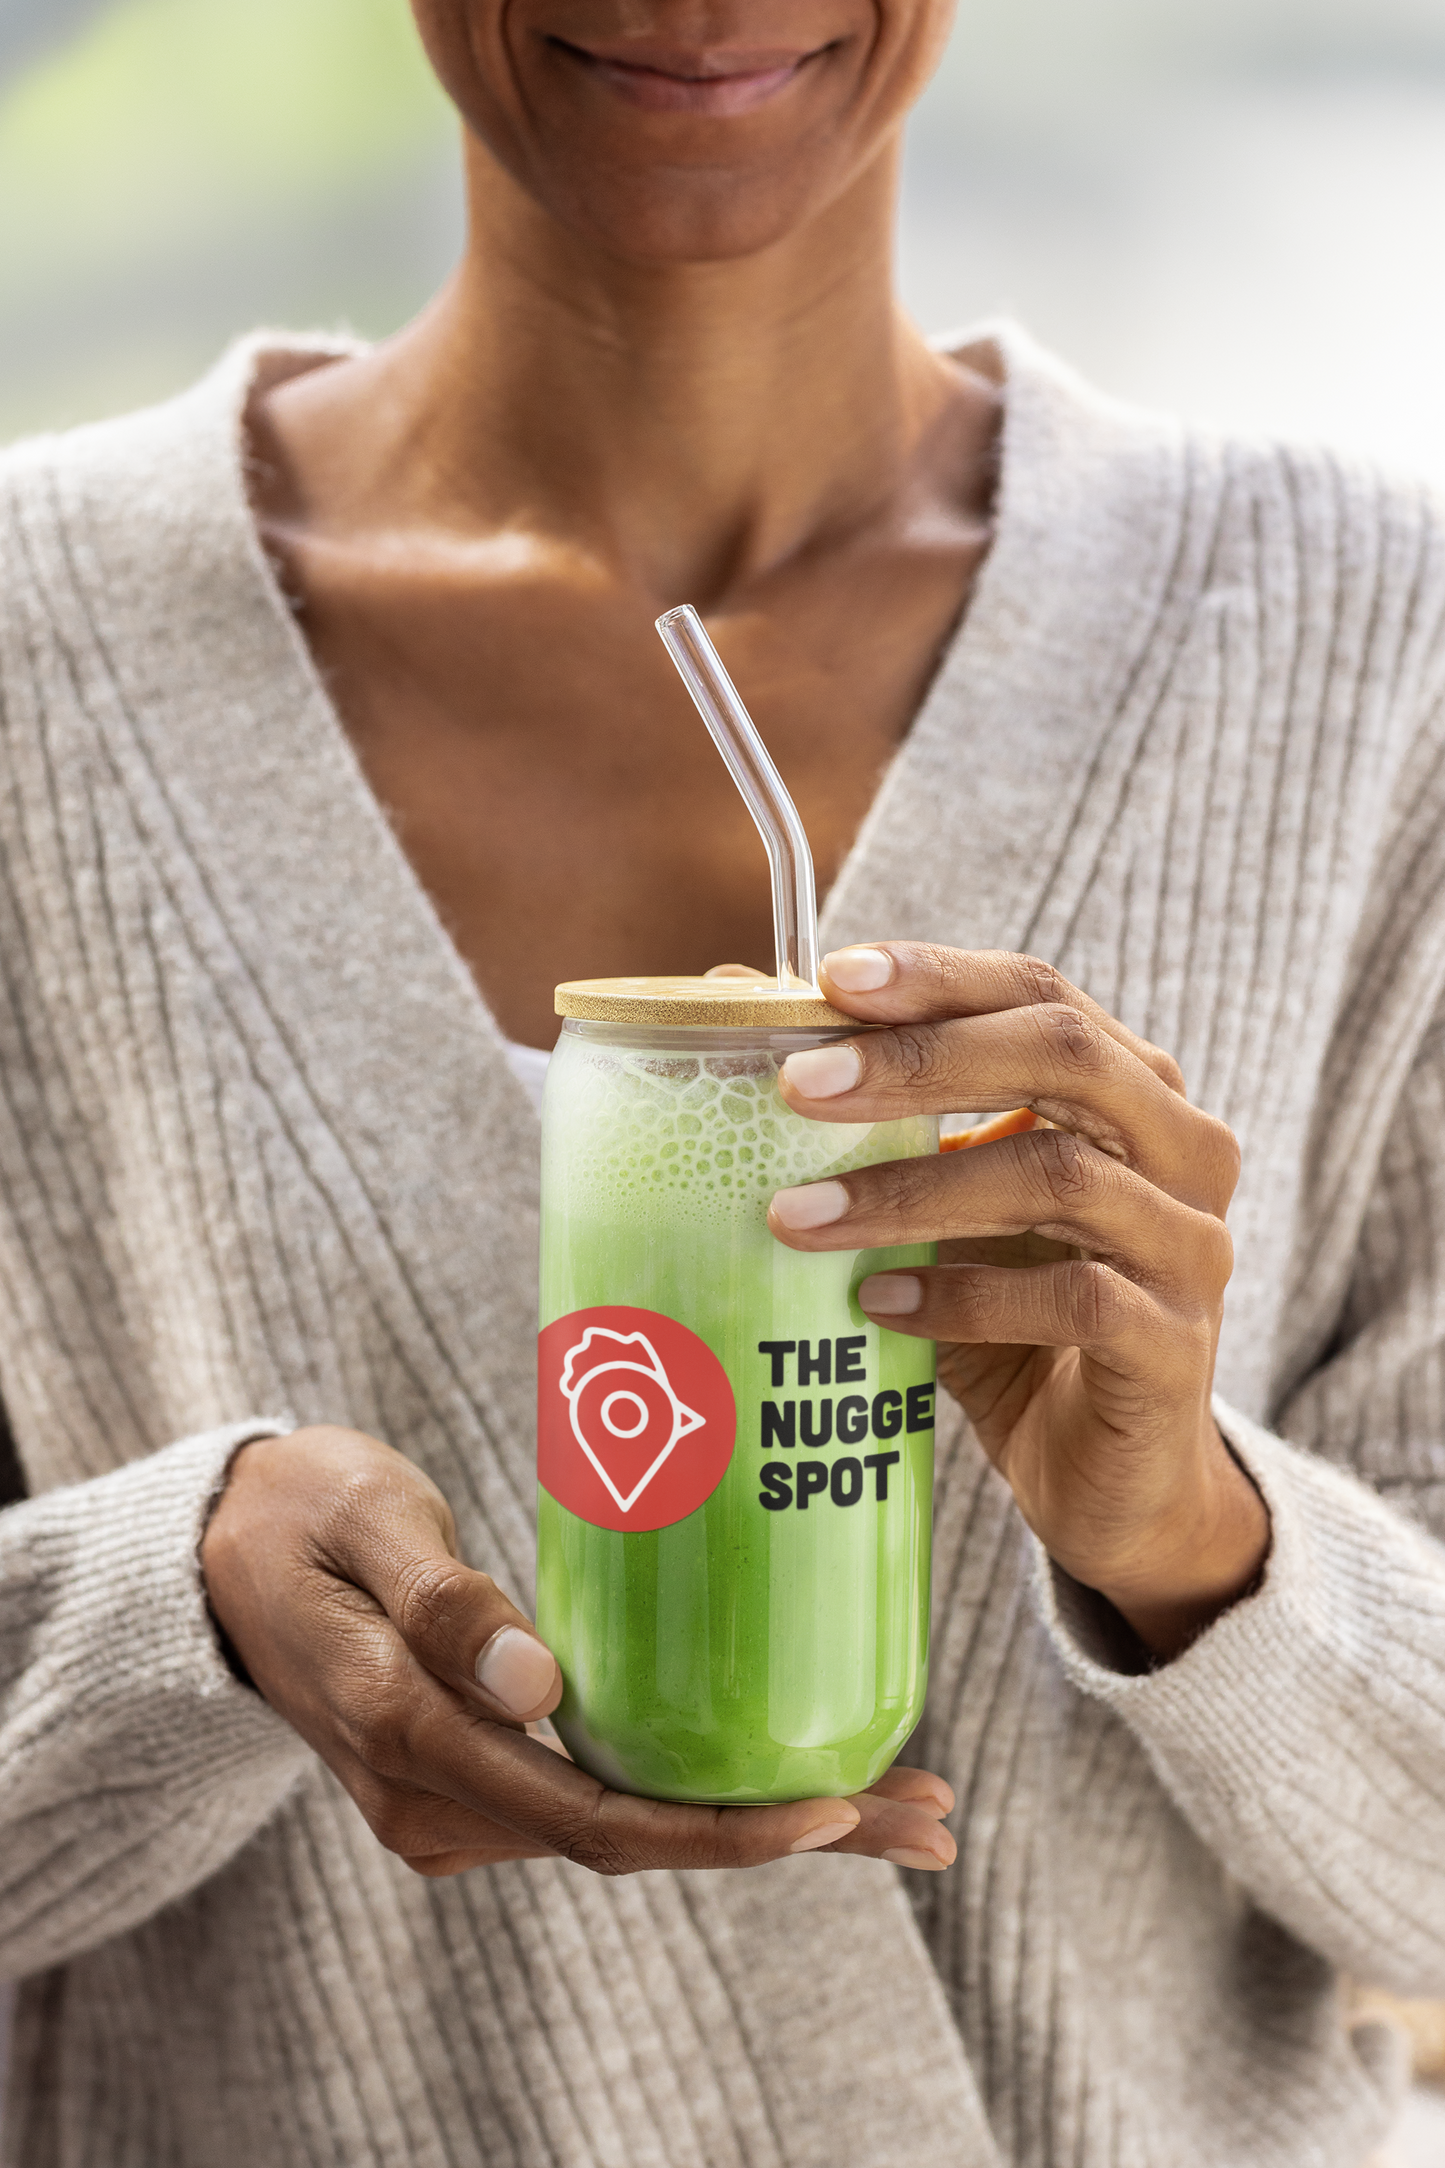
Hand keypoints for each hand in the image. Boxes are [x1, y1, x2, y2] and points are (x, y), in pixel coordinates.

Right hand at [202, 1426, 956, 1874]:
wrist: (223, 1548)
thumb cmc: (299, 1510)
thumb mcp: (362, 1526)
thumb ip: (441, 1601)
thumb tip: (536, 1684)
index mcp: (410, 1740)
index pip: (591, 1818)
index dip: (719, 1828)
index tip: (834, 1809)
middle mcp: (438, 1796)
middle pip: (635, 1840)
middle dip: (788, 1837)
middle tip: (928, 1819)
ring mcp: (458, 1793)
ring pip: (631, 1827)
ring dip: (763, 1820)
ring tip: (900, 1801)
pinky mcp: (480, 1764)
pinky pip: (606, 1795)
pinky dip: (705, 1793)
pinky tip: (788, 1772)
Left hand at [768, 943, 1268, 1658]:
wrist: (1114, 1478)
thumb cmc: (1020, 1322)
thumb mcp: (948, 1215)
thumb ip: (879, 1123)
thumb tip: (744, 995)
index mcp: (1132, 1090)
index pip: (1042, 995)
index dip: (942, 979)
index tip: (835, 979)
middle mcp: (1183, 1149)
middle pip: (1064, 1056)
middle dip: (924, 1061)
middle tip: (800, 1084)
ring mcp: (1189, 1246)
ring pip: (1060, 1177)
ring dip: (913, 1191)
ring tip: (798, 1215)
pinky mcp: (1173, 1344)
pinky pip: (1071, 1298)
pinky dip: (963, 1296)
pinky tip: (876, 1307)